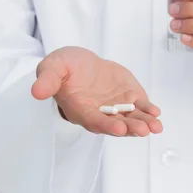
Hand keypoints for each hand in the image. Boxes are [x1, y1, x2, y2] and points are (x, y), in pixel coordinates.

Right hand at [31, 46, 162, 136]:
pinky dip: (148, 111)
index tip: (118, 127)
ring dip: (143, 123)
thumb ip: (48, 79)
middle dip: (130, 128)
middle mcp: (100, 113)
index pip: (93, 120)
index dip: (105, 125)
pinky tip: (156, 113)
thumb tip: (36, 91)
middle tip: (143, 130)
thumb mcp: (53, 67)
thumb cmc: (64, 67)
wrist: (81, 62)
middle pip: (115, 124)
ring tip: (155, 126)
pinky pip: (140, 107)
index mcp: (80, 109)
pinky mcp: (129, 99)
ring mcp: (116, 107)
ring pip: (130, 119)